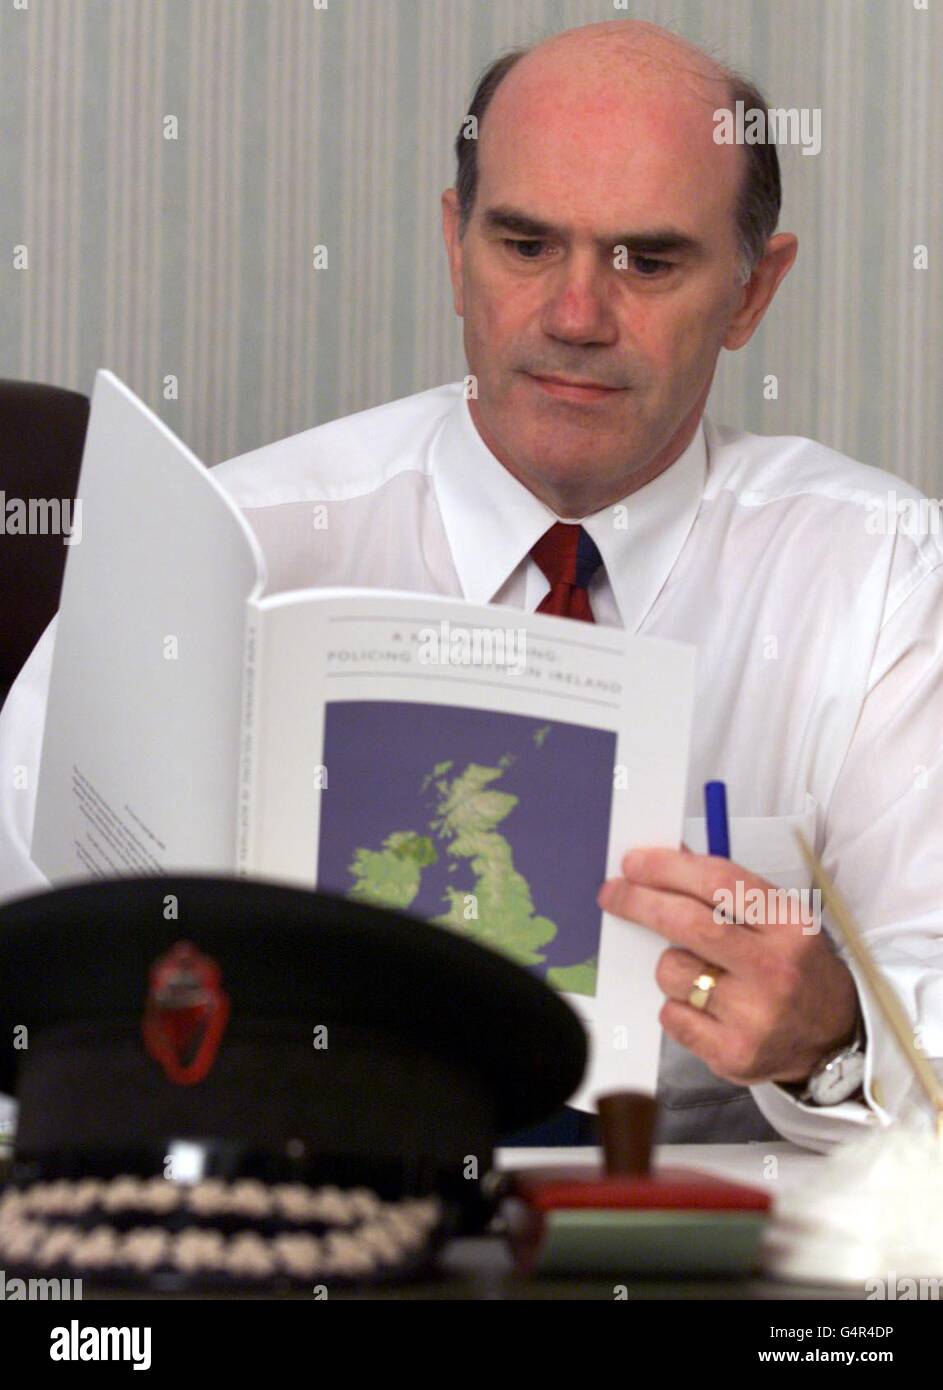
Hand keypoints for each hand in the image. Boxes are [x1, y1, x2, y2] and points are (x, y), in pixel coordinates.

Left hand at [596, 848, 858, 1086]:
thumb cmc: (794, 967)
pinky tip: (704, 1007)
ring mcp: (754, 1016)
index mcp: (789, 924)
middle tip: (612, 893)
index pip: (719, 883)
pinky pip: (671, 1015)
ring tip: (698, 972)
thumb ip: (727, 892)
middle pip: (687, 923)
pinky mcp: (733, 1054)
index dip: (668, 867)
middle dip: (639, 902)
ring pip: (670, 971)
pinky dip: (676, 1005)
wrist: (832, 1038)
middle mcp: (774, 969)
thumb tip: (664, 861)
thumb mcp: (778, 918)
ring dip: (668, 964)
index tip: (633, 863)